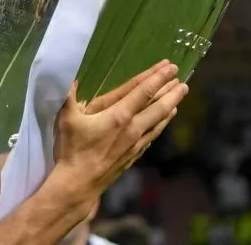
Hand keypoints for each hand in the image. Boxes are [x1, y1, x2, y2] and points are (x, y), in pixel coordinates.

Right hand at [51, 60, 186, 197]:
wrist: (79, 184)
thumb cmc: (72, 149)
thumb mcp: (66, 119)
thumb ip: (68, 95)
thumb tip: (69, 76)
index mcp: (118, 115)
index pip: (143, 91)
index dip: (157, 77)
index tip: (170, 67)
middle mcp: (132, 128)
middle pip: (158, 106)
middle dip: (171, 92)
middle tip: (183, 81)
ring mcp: (135, 143)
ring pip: (158, 122)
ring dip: (170, 107)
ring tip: (179, 98)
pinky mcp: (133, 155)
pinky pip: (152, 136)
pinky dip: (160, 126)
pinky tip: (162, 123)